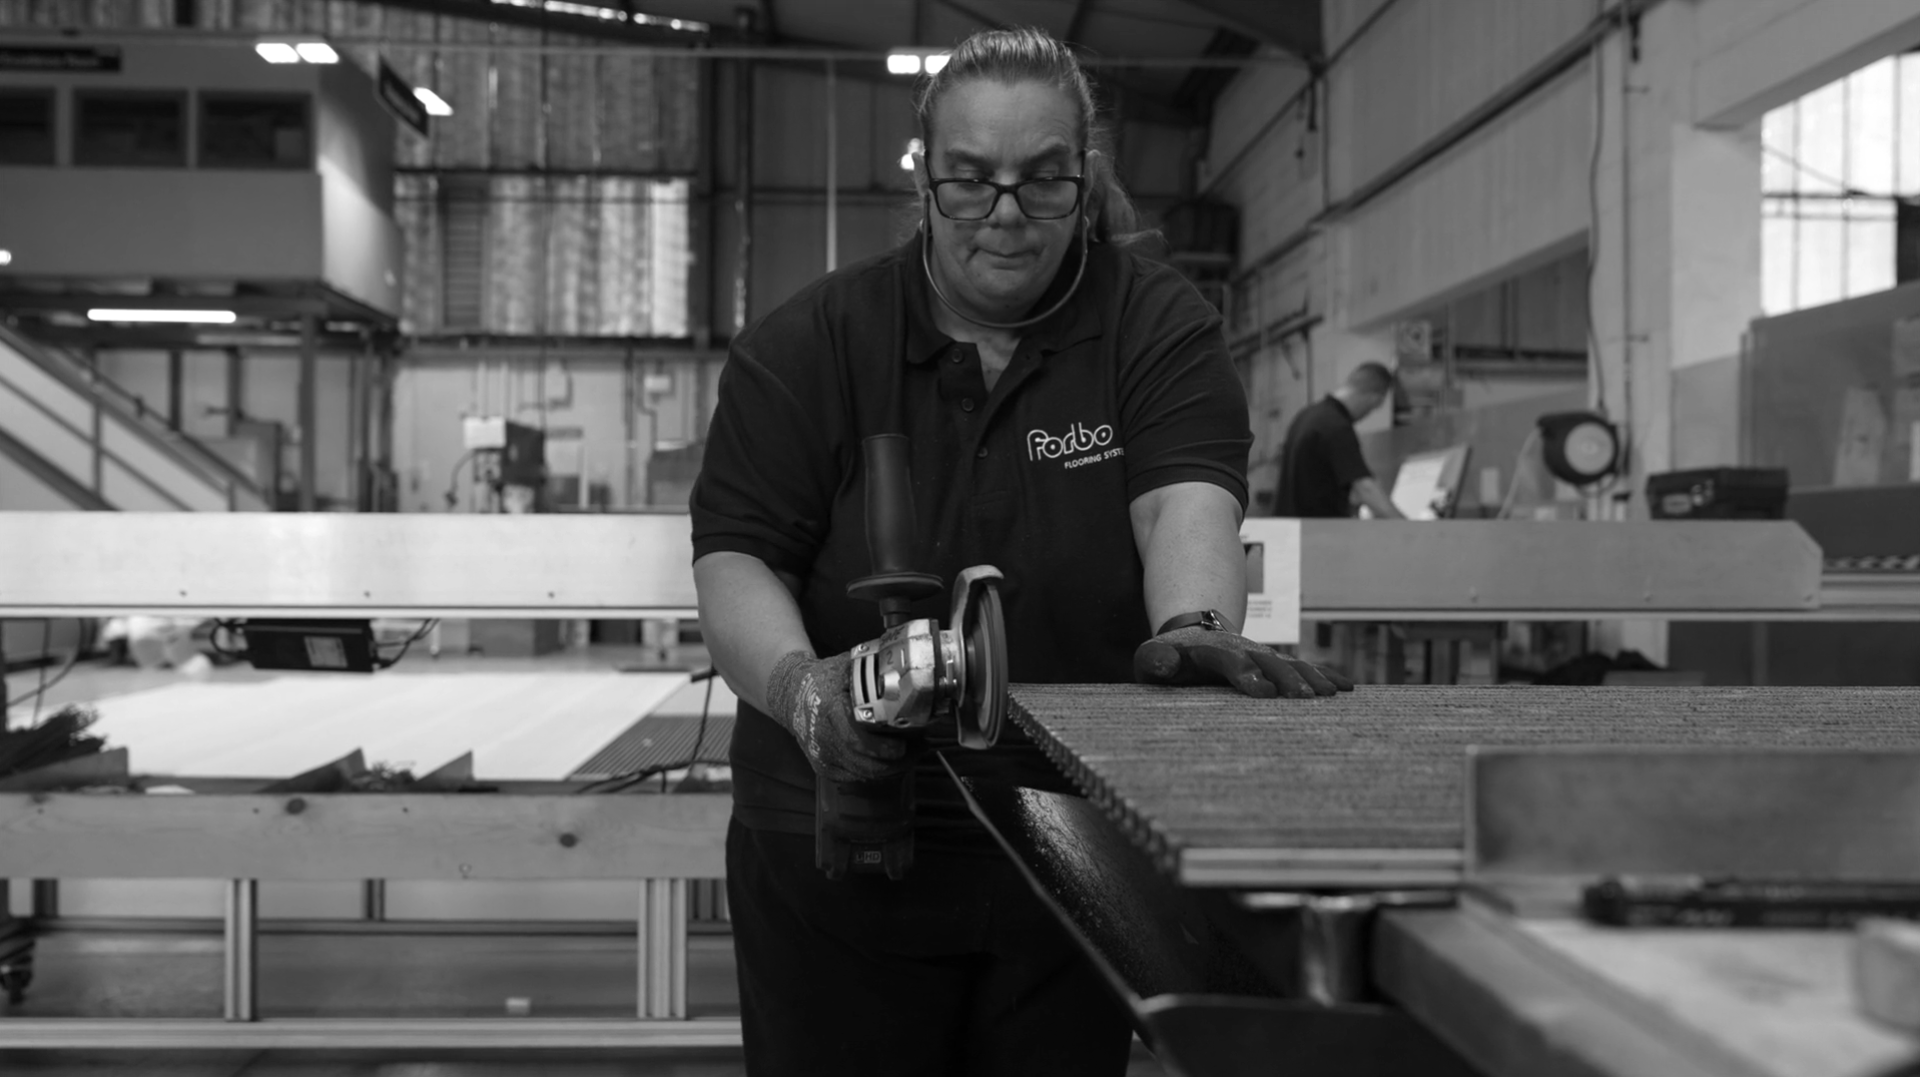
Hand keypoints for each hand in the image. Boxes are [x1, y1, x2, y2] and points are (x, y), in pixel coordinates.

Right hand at [765, 649, 908, 781]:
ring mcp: (823, 757)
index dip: (883, 748)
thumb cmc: (820, 681)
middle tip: (921, 747)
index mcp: (829, 713)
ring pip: (865, 774)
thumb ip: (870, 669)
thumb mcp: (843, 666)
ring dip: (893, 768)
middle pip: (866, 763)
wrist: (790, 696)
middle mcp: (824, 739)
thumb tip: (901, 667)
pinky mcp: (825, 769)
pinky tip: (893, 761)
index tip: (905, 746)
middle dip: (899, 761)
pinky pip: (857, 777)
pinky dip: (878, 772)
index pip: (856, 740)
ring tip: (914, 753)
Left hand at [1133, 627, 1354, 698]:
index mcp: (1211, 651)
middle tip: (1307, 698)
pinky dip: (1325, 675)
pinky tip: (1347, 688)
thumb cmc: (1166, 659)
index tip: (1264, 692)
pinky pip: (1304, 667)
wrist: (1190, 636)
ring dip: (1312, 677)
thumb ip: (1154, 662)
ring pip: (1291, 664)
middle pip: (1268, 662)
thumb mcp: (1150, 658)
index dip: (1247, 675)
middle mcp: (1242, 649)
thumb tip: (1164, 664)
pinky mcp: (1275, 663)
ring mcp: (1262, 655)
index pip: (1230, 662)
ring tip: (1333, 694)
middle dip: (1288, 679)